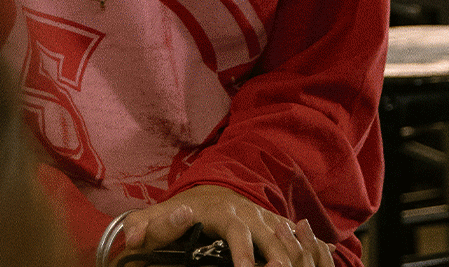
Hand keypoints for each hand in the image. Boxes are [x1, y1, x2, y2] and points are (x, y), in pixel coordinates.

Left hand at [120, 186, 333, 266]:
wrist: (211, 190)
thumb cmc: (182, 211)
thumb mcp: (160, 216)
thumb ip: (145, 226)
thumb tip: (132, 238)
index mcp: (221, 211)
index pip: (235, 232)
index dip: (242, 251)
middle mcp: (247, 213)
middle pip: (267, 234)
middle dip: (276, 254)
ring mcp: (263, 218)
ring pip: (284, 235)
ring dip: (293, 252)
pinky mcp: (273, 225)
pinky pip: (293, 235)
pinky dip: (306, 246)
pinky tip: (316, 258)